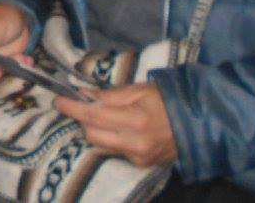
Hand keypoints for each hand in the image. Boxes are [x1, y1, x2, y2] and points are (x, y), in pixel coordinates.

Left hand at [56, 82, 177, 167]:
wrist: (195, 124)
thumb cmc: (166, 100)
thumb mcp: (138, 89)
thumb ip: (109, 95)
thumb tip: (83, 95)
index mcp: (135, 119)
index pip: (94, 116)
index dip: (73, 108)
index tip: (59, 101)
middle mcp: (135, 143)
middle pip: (92, 134)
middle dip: (83, 120)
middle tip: (85, 106)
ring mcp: (138, 157)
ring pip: (101, 145)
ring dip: (95, 130)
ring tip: (102, 117)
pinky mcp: (140, 164)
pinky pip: (115, 151)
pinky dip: (111, 139)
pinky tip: (118, 129)